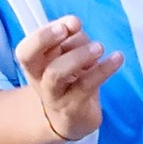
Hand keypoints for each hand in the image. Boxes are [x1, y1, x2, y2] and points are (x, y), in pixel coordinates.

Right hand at [18, 13, 122, 142]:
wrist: (70, 119)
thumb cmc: (68, 79)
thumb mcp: (66, 55)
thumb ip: (69, 36)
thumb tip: (74, 24)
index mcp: (34, 64)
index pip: (25, 48)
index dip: (41, 35)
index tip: (64, 25)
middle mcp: (39, 79)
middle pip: (30, 59)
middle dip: (49, 38)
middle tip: (75, 26)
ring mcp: (55, 95)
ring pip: (56, 73)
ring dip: (78, 55)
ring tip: (99, 47)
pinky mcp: (74, 106)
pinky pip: (87, 85)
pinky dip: (104, 69)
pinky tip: (117, 58)